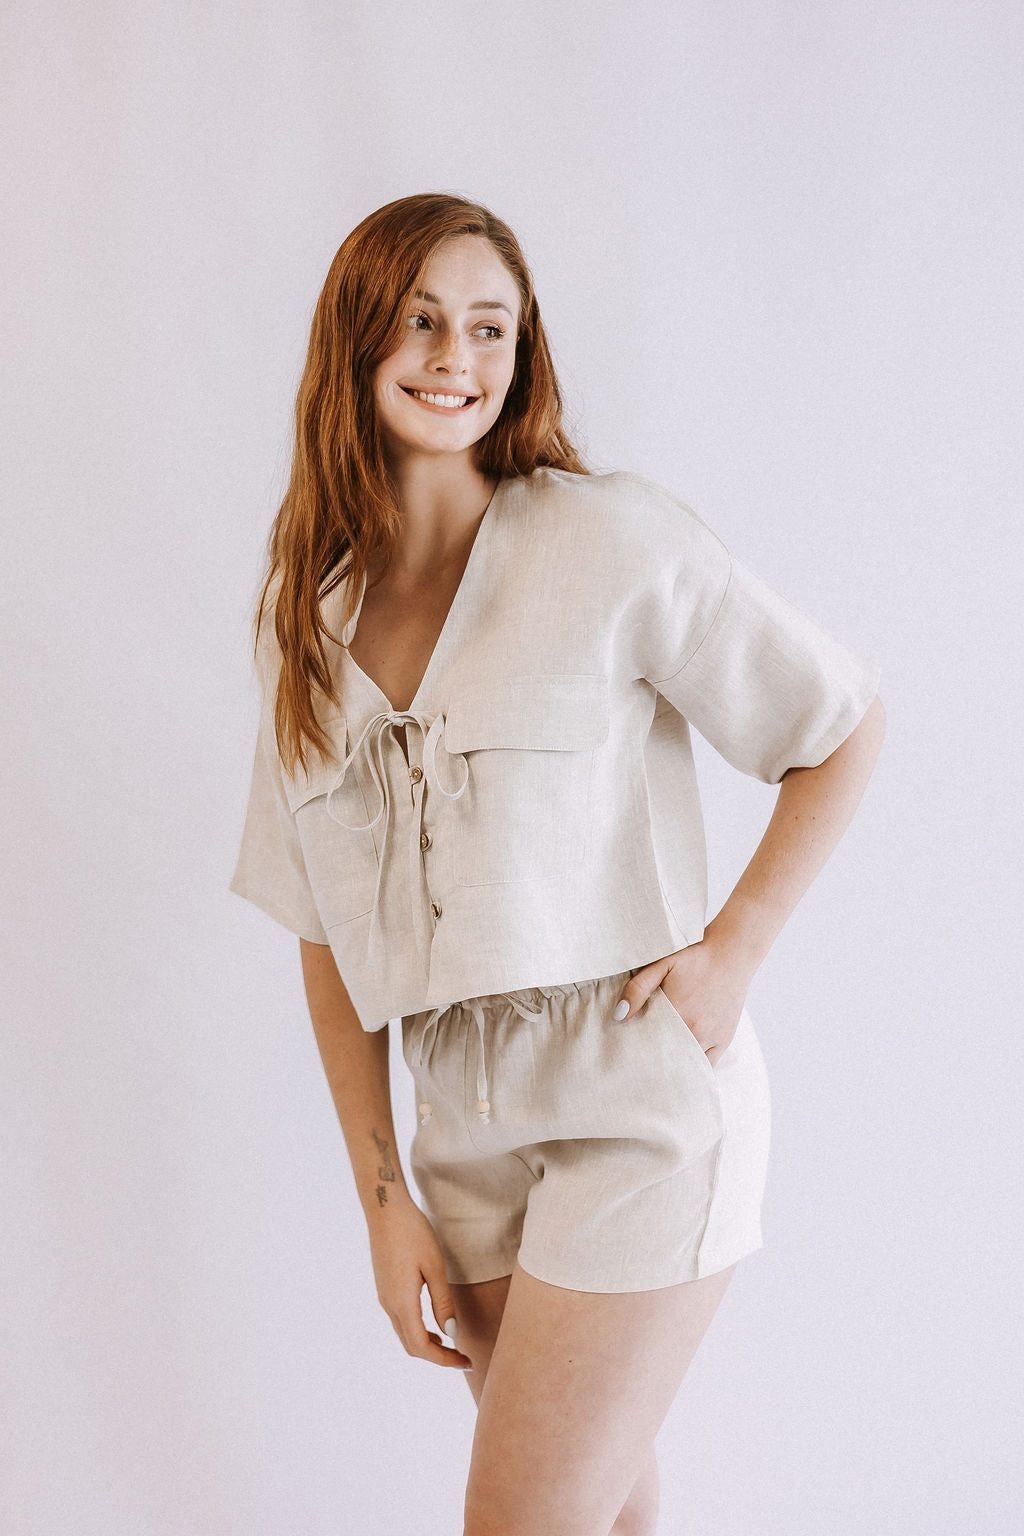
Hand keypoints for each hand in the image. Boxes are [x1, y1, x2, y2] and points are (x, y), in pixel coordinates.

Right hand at [367, 1198, 473, 1369]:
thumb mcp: (434, 1267)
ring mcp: (384, 1296)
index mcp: (402, 1303)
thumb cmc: (413, 1232)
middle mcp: (389, 1305)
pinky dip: (418, 1330)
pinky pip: (401, 1320)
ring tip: (452, 1344)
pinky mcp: (384, 1287)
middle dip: (437, 1356)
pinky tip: (433, 1323)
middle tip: (463, 1357)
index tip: (466, 1361)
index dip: (444, 1360)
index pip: (422, 1347)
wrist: (385, 1208)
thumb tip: (451, 1333)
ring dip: (427, 1344)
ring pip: (404, 1334)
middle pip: (411, 1346)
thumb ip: (442, 1302)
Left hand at [613, 934, 755, 1066]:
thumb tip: (619, 1015)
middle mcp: (694, 1028)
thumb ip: (638, 988)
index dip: (637, 1049)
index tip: (630, 1050)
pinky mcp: (723, 1041)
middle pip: (666, 1056)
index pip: (648, 1042)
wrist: (730, 957)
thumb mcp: (662, 966)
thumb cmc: (694, 961)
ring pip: (685, 1063)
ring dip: (673, 1066)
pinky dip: (694, 1068)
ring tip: (659, 1067)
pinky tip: (682, 1067)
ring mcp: (710, 1037)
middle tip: (641, 1061)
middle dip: (653, 1060)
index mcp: (675, 1011)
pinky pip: (706, 1066)